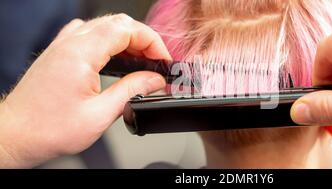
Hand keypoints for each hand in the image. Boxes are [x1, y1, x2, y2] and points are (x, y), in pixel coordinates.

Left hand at [0, 14, 170, 167]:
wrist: (16, 135)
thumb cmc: (48, 129)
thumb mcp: (100, 114)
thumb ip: (132, 91)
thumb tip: (155, 80)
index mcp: (81, 54)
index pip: (126, 29)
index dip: (152, 41)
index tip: (163, 59)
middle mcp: (70, 43)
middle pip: (117, 23)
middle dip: (143, 39)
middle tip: (156, 61)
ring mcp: (62, 45)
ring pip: (104, 25)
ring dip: (127, 38)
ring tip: (141, 61)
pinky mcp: (59, 52)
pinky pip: (89, 33)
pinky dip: (108, 40)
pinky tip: (115, 57)